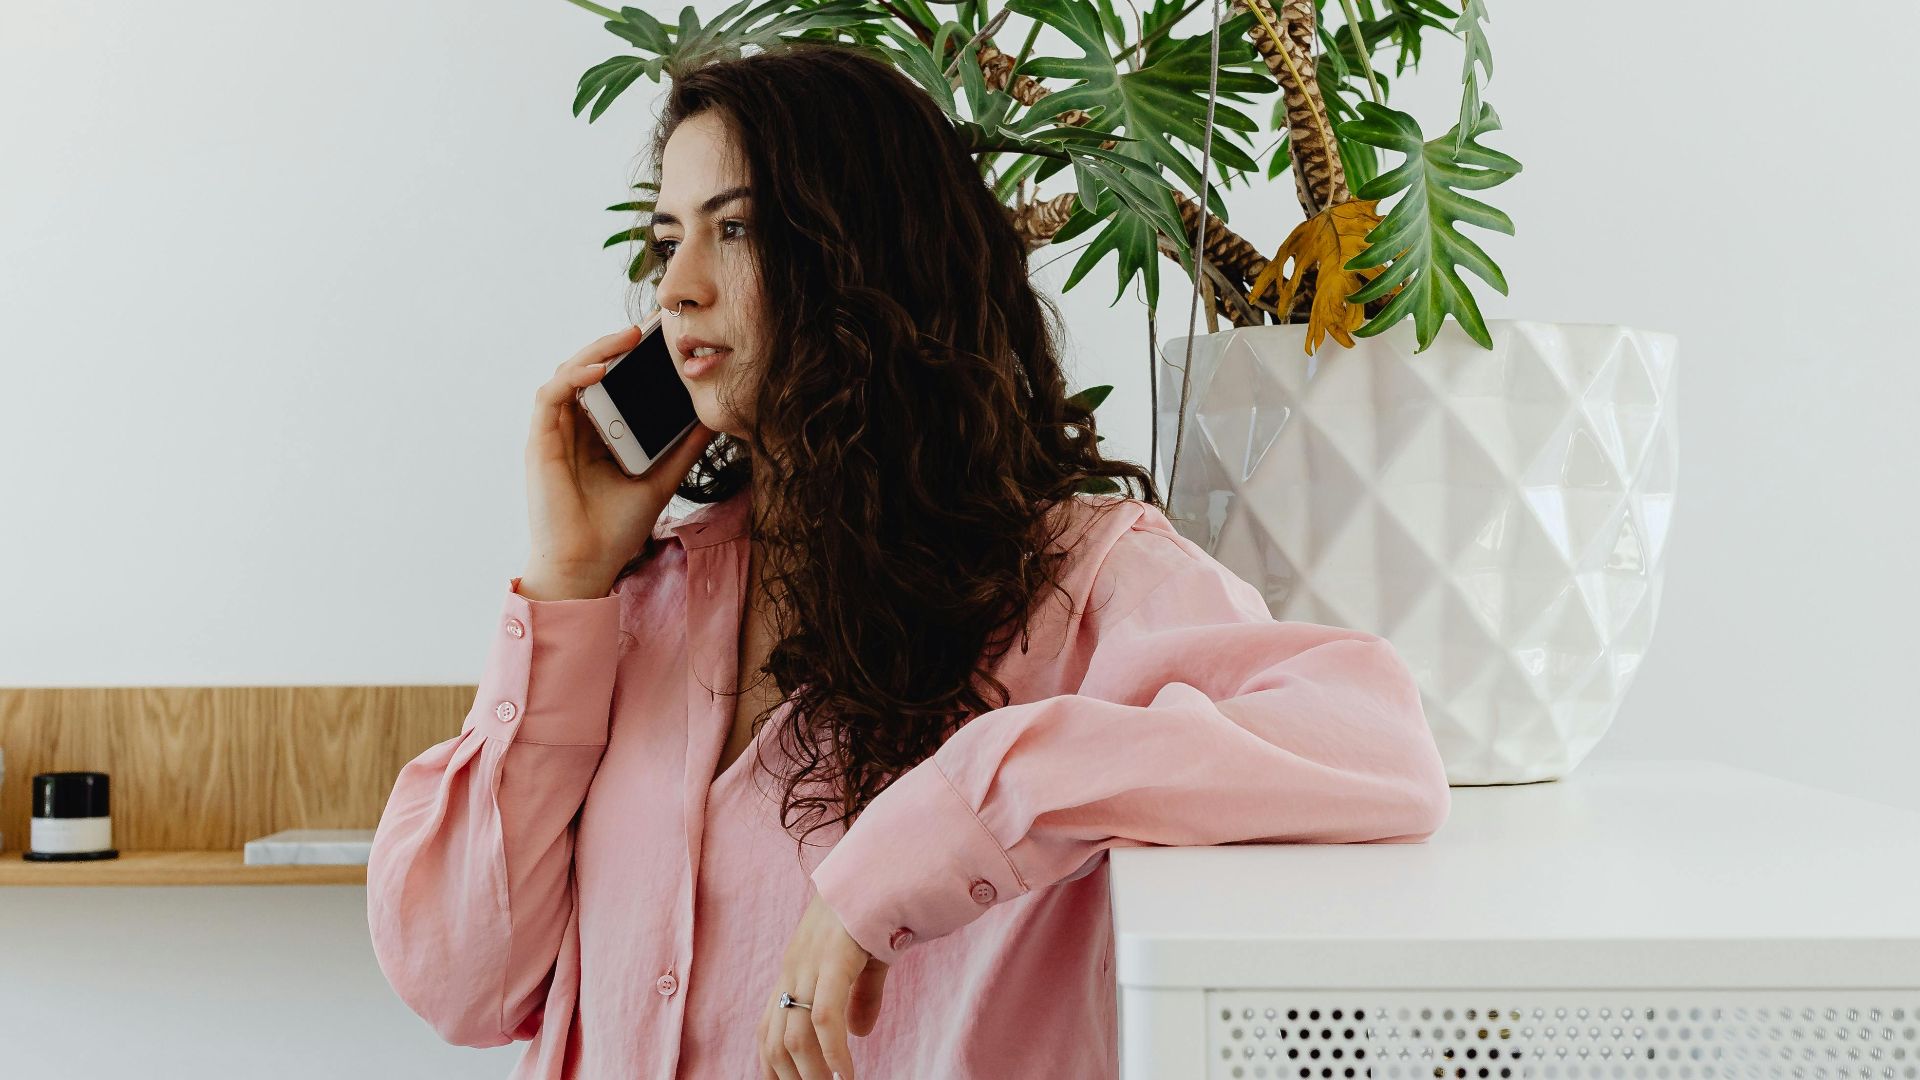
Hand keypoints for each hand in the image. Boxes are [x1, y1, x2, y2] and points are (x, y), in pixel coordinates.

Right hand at [524, 321, 715, 583]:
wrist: (588, 565)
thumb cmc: (618, 528)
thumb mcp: (663, 479)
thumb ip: (685, 447)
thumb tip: (715, 416)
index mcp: (599, 432)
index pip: (613, 381)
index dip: (632, 357)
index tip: (664, 338)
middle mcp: (575, 427)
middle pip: (591, 369)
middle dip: (618, 344)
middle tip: (652, 329)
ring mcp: (555, 433)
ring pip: (569, 373)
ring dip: (597, 350)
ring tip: (631, 338)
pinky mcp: (539, 442)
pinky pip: (550, 395)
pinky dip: (574, 376)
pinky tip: (602, 369)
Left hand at [757, 890, 888, 1079]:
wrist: (882, 865)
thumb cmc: (876, 909)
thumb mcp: (866, 960)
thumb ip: (860, 997)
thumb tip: (858, 1033)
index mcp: (796, 968)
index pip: (769, 1028)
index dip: (771, 1066)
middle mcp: (794, 968)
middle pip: (775, 1039)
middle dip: (789, 1078)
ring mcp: (810, 963)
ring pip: (795, 1035)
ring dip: (810, 1075)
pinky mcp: (833, 957)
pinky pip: (825, 1016)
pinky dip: (832, 1052)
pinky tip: (845, 1075)